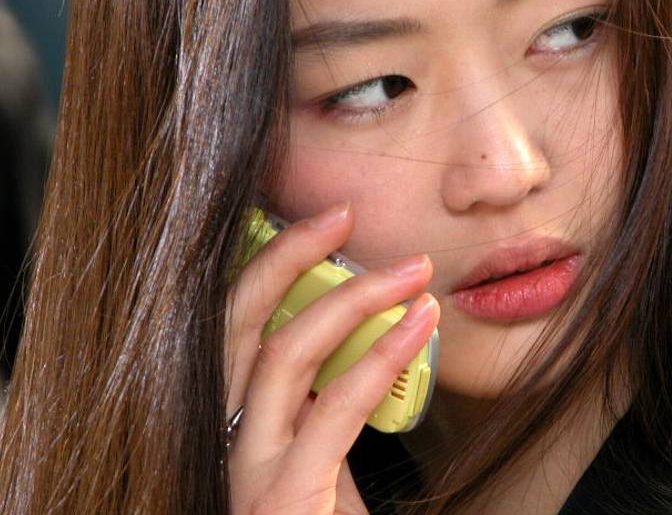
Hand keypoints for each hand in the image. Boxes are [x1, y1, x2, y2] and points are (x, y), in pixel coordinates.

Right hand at [224, 202, 437, 513]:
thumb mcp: (322, 463)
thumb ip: (325, 411)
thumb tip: (362, 349)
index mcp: (232, 421)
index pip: (232, 326)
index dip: (268, 266)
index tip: (322, 226)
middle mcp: (224, 438)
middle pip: (235, 322)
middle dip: (287, 256)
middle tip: (343, 213)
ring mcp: (246, 471)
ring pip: (281, 353)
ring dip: (352, 297)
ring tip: (412, 269)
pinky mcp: (281, 498)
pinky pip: (330, 408)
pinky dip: (379, 355)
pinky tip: (419, 322)